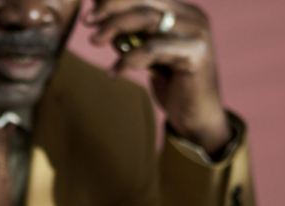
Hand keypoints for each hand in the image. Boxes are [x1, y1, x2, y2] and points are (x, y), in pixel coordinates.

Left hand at [85, 1, 230, 154]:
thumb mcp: (147, 53)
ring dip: (115, 27)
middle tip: (87, 21)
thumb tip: (100, 18)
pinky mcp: (195, 53)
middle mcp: (191, 15)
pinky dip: (129, 59)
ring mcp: (196, 32)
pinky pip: (152, 50)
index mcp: (181, 11)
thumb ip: (132, 34)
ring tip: (95, 40)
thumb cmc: (170, 84)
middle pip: (145, 0)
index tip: (91, 9)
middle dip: (112, 7)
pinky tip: (115, 72)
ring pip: (147, 18)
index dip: (116, 0)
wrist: (196, 116)